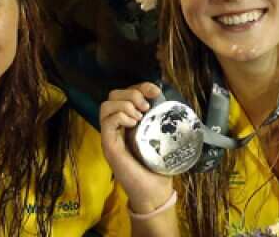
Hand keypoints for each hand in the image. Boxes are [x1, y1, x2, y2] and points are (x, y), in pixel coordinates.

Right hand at [98, 83, 174, 213]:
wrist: (153, 192)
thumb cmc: (158, 168)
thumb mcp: (162, 138)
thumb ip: (162, 122)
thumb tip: (172, 102)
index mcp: (130, 121)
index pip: (127, 93)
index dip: (140, 86)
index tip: (156, 91)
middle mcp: (118, 126)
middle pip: (113, 95)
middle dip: (131, 93)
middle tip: (146, 107)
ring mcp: (111, 135)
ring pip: (106, 105)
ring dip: (124, 104)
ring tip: (139, 116)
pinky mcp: (108, 145)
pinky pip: (106, 121)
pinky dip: (120, 116)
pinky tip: (133, 124)